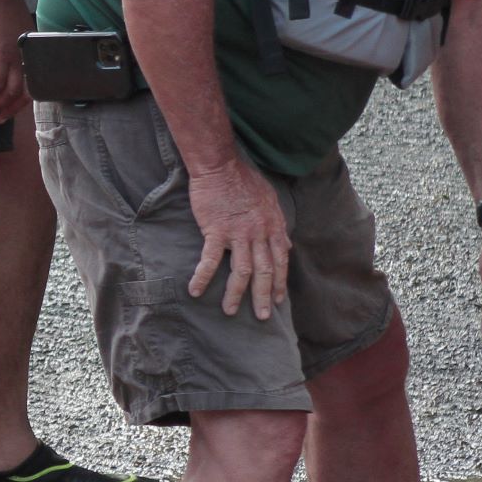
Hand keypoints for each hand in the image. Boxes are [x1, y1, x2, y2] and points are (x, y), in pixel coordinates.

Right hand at [0, 0, 34, 123]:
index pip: (33, 83)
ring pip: (10, 91)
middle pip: (23, 92)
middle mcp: (28, 57)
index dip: (21, 101)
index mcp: (33, 52)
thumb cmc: (3, 6)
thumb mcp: (16, 29)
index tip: (9, 108)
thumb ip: (15, 45)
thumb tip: (7, 57)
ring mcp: (14, 57)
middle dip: (9, 109)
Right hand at [186, 158, 289, 319]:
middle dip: (264, 296)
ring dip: (236, 294)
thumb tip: (286, 246)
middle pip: (264, 272)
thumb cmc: (243, 179)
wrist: (221, 166)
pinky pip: (210, 260)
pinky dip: (203, 277)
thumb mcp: (270, 200)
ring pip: (242, 271)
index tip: (278, 300)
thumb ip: (277, 225)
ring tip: (230, 311)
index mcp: (272, 227)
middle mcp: (259, 233)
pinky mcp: (215, 231)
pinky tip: (196, 291)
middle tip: (261, 316)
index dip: (279, 282)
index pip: (280, 261)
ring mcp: (238, 234)